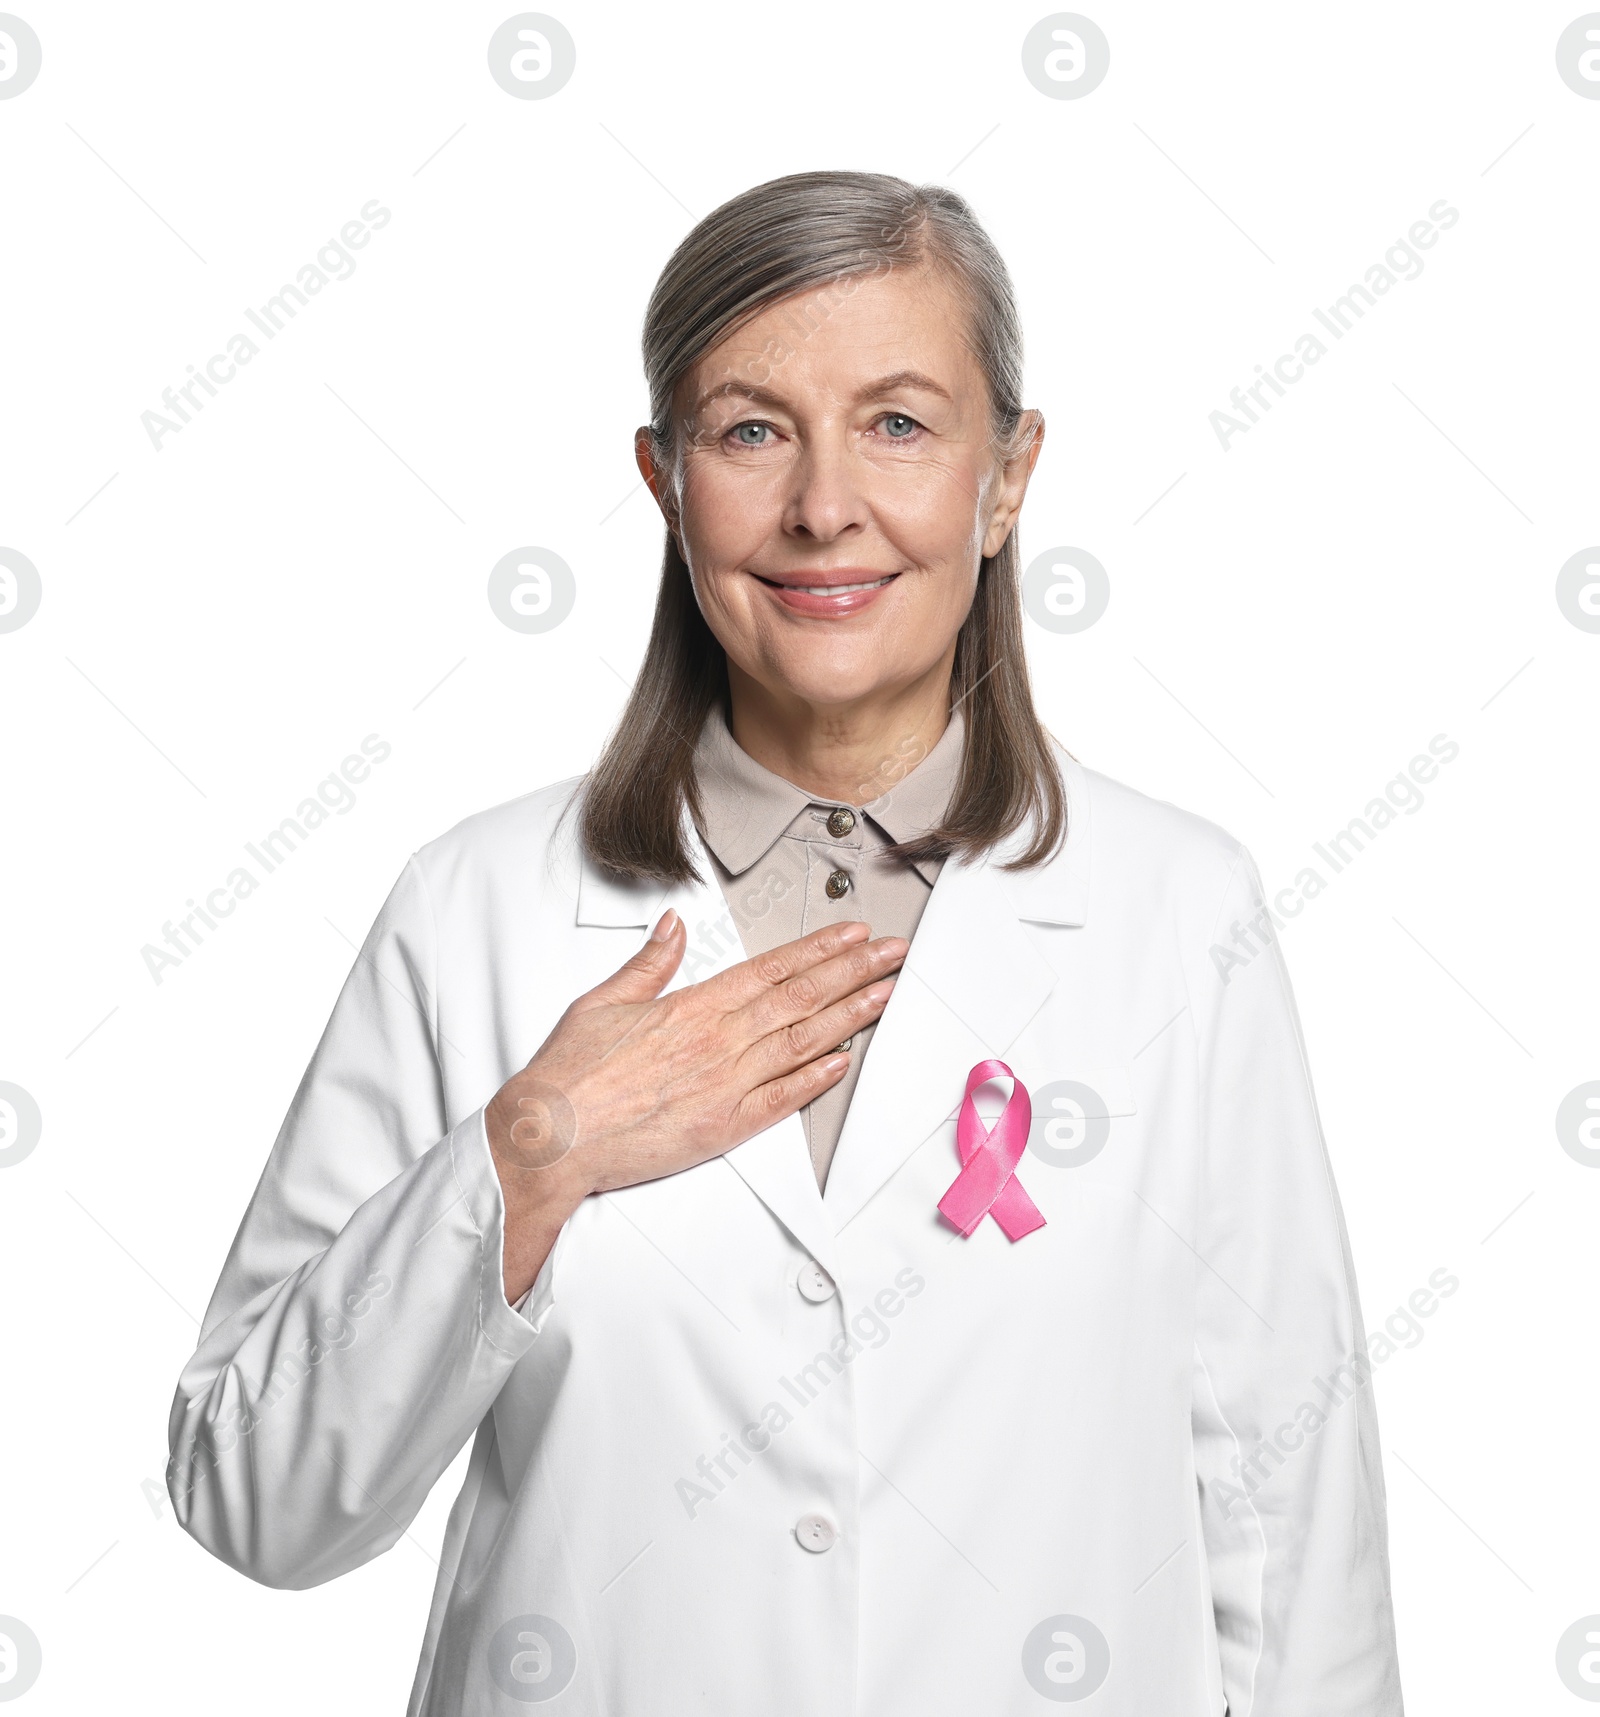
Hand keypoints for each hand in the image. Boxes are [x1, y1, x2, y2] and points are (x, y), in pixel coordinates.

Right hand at [486, 910, 906, 1301]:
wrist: (550, 1136)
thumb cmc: (570, 1073)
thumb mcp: (604, 1001)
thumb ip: (650, 963)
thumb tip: (674, 925)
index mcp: (693, 1006)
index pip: (771, 968)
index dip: (819, 950)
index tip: (854, 935)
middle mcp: (719, 1041)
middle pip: (800, 999)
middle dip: (854, 973)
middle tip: (892, 954)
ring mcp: (726, 1085)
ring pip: (802, 1043)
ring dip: (849, 1017)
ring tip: (885, 995)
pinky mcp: (724, 1128)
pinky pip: (782, 1100)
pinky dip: (816, 1080)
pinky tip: (844, 1062)